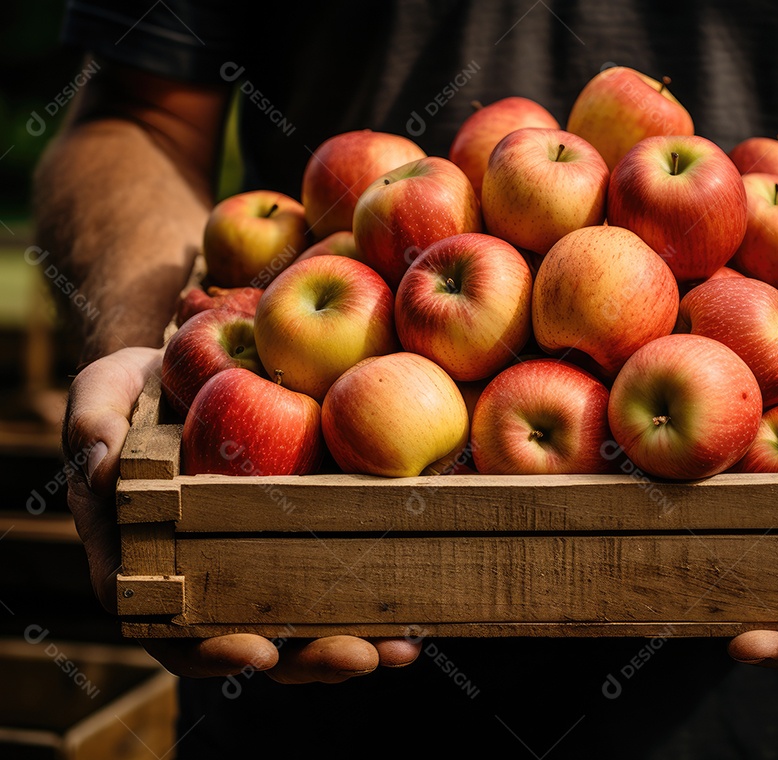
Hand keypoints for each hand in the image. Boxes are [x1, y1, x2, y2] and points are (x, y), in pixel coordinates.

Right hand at [64, 347, 419, 681]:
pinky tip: (419, 602)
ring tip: (404, 645)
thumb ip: (91, 427)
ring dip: (355, 640)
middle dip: (309, 656)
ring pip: (303, 622)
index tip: (258, 654)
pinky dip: (376, 594)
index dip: (209, 650)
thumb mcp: (104, 396)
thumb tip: (99, 467)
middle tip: (360, 655)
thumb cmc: (136, 391)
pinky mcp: (304, 536)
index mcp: (148, 564)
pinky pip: (336, 575)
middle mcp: (206, 576)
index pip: (167, 625)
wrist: (192, 371)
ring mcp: (258, 561)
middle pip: (253, 637)